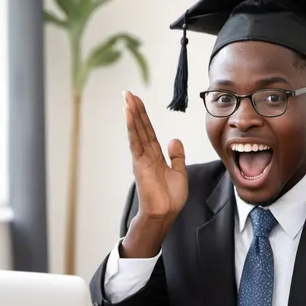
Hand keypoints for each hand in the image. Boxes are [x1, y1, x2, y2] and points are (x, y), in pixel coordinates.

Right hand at [123, 91, 187, 223]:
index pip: (149, 132)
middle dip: (135, 110)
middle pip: (141, 128)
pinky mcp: (140, 163)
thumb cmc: (170, 197)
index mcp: (156, 156)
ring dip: (132, 114)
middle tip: (128, 93)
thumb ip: (177, 156)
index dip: (144, 117)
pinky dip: (132, 128)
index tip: (138, 102)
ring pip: (136, 132)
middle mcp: (146, 155)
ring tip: (126, 98)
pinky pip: (136, 142)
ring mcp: (142, 158)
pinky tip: (128, 114)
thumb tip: (174, 140)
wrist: (165, 213)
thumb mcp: (179, 172)